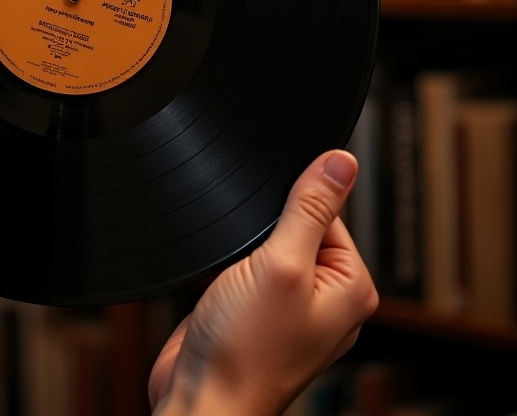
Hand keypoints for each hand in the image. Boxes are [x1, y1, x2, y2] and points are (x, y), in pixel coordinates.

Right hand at [148, 150, 378, 415]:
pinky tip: (223, 282)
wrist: (202, 396)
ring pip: (267, 245)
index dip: (292, 205)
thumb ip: (309, 209)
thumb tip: (341, 161)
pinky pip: (247, 266)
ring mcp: (290, 306)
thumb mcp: (281, 265)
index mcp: (350, 287)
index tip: (270, 223)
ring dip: (244, 248)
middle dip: (263, 228)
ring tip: (236, 277)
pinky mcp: (257, 310)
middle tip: (250, 258)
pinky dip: (231, 264)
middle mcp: (326, 297)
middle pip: (295, 224)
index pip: (328, 211)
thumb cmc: (246, 352)